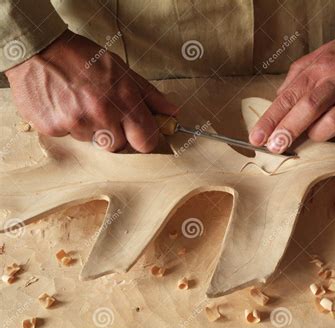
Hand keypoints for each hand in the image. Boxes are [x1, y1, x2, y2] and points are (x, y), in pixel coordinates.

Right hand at [5, 30, 176, 152]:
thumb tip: (172, 112)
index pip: (146, 142)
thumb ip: (149, 95)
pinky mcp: (53, 128)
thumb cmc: (83, 57)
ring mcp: (76, 123)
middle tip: (104, 111)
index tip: (139, 133)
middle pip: (119, 146)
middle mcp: (102, 114)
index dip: (143, 139)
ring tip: (80, 103)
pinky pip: (69, 137)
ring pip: (93, 142)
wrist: (37, 49)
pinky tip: (63, 105)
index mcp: (123, 100)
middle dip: (115, 134)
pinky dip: (68, 125)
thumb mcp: (122, 69)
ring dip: (90, 128)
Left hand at [249, 26, 334, 152]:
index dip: (271, 119)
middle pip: (308, 110)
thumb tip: (279, 98)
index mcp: (322, 66)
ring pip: (333, 124)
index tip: (257, 137)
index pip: (289, 96)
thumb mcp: (324, 53)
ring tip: (315, 134)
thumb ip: (299, 75)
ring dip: (318, 135)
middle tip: (275, 147)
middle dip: (287, 132)